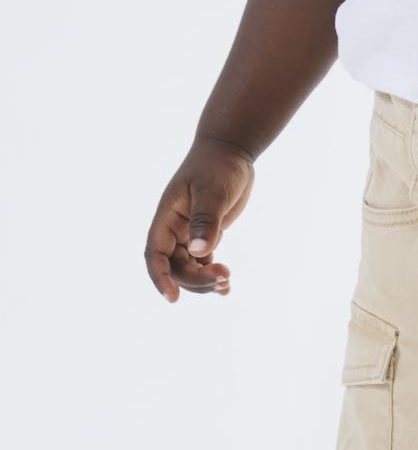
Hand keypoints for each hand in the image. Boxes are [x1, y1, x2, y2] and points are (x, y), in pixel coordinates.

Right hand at [144, 137, 254, 301]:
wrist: (230, 152)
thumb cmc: (218, 166)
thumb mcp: (212, 191)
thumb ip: (205, 220)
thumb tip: (201, 252)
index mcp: (167, 218)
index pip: (155, 255)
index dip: (160, 277)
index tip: (173, 298)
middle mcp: (174, 229)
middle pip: (176, 267)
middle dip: (196, 279)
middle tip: (225, 277)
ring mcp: (188, 234)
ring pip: (189, 269)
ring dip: (205, 281)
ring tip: (227, 283)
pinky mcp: (205, 235)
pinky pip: (203, 263)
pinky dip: (213, 276)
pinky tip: (227, 287)